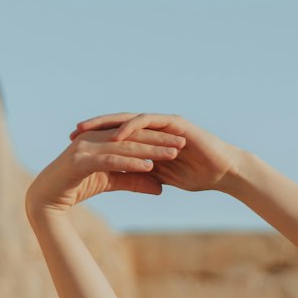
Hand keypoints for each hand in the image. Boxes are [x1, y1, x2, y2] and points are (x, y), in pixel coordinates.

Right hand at [26, 125, 185, 214]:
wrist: (46, 199)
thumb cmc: (76, 187)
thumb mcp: (112, 183)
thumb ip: (135, 181)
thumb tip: (161, 187)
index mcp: (100, 139)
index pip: (134, 136)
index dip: (157, 138)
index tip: (181, 143)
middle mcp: (93, 138)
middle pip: (132, 137)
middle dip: (159, 140)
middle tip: (183, 143)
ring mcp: (86, 147)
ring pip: (124, 146)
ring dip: (150, 149)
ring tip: (173, 153)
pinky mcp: (81, 161)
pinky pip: (111, 160)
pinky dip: (131, 163)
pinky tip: (149, 166)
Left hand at [69, 112, 240, 193]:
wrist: (225, 172)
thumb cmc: (200, 176)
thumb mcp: (164, 176)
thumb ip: (146, 172)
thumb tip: (126, 179)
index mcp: (152, 137)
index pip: (120, 134)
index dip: (99, 139)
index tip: (77, 147)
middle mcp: (156, 126)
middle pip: (119, 122)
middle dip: (95, 127)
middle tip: (73, 134)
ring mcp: (164, 122)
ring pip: (128, 118)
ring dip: (106, 124)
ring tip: (86, 131)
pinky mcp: (174, 123)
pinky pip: (147, 122)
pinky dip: (130, 128)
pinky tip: (115, 135)